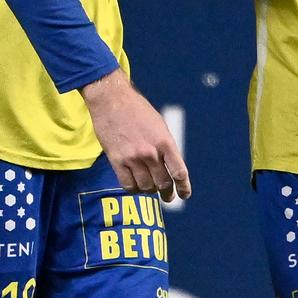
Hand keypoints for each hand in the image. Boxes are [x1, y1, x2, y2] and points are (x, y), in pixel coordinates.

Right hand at [82, 69, 190, 201]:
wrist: (112, 101)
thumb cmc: (139, 111)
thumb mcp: (160, 126)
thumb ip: (165, 147)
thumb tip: (171, 168)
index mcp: (165, 142)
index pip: (179, 172)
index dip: (184, 187)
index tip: (185, 195)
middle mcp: (150, 152)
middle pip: (163, 183)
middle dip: (167, 192)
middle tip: (168, 197)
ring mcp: (132, 158)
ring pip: (145, 187)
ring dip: (149, 190)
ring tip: (150, 189)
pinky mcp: (116, 161)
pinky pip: (127, 185)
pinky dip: (133, 189)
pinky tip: (135, 186)